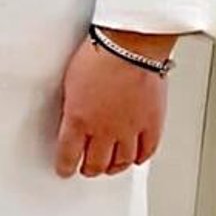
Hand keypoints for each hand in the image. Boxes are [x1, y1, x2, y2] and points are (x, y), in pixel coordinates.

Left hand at [53, 33, 171, 177]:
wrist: (129, 46)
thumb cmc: (99, 55)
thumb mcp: (70, 82)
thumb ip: (72, 107)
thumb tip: (71, 118)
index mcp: (78, 120)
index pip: (68, 155)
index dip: (65, 166)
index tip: (64, 170)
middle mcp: (104, 130)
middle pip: (96, 163)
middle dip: (89, 169)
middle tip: (87, 169)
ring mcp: (130, 129)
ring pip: (122, 162)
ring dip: (114, 167)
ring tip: (110, 167)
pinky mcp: (151, 124)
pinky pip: (147, 151)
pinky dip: (140, 158)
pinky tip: (136, 158)